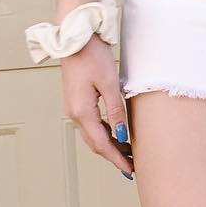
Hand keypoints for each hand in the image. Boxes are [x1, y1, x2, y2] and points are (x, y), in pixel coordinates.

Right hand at [61, 35, 134, 179]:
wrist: (76, 36)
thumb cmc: (92, 55)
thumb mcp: (109, 82)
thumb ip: (116, 110)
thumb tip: (122, 136)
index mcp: (81, 112)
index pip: (101, 143)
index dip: (116, 158)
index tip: (130, 170)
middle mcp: (75, 113)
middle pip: (95, 142)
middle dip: (113, 155)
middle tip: (131, 166)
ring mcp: (74, 106)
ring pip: (92, 134)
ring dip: (108, 144)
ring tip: (126, 152)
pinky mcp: (77, 99)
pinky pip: (91, 122)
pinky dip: (103, 131)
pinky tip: (114, 132)